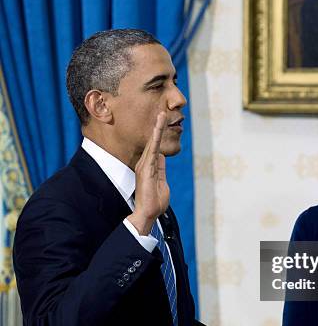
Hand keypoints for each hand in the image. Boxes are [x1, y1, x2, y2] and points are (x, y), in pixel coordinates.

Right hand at [127, 112, 169, 234]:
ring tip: (161, 114)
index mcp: (150, 167)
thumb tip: (161, 158)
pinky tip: (158, 127)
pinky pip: (152, 150)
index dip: (159, 135)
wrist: (148, 213)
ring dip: (157, 128)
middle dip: (157, 127)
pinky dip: (156, 137)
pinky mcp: (146, 168)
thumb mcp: (162, 182)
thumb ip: (161, 169)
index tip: (162, 122)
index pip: (155, 147)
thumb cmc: (155, 201)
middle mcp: (145, 163)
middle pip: (153, 141)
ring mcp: (145, 165)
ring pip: (152, 143)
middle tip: (162, 112)